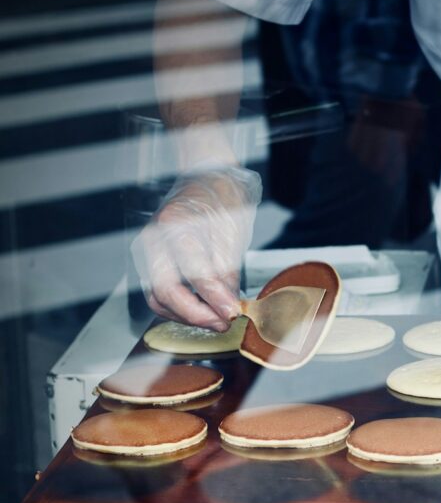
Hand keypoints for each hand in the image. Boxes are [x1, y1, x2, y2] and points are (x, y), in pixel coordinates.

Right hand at [131, 167, 261, 330]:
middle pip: (165, 291)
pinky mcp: (149, 261)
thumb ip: (227, 273)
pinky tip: (201, 310)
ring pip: (157, 297)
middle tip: (222, 322)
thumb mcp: (232, 234)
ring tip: (215, 319)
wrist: (206, 180)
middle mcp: (155, 239)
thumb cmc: (220, 202)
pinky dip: (178, 307)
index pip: (194, 273)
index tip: (232, 313)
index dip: (214, 299)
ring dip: (185, 315)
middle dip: (195, 315)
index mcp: (177, 226)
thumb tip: (229, 307)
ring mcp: (147, 250)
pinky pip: (158, 293)